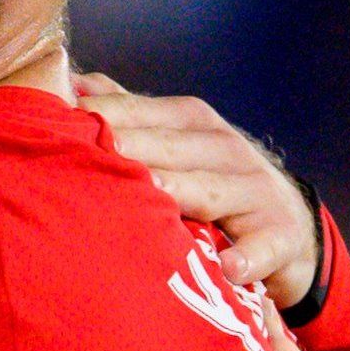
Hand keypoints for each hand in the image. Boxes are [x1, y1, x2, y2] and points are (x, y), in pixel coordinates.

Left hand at [73, 72, 317, 306]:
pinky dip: (247, 257)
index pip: (140, 113)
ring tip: (156, 193)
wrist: (289, 227)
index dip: (102, 115)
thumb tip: (71, 83)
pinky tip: (228, 267)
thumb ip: (126, 112)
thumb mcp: (175, 138)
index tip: (60, 120)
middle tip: (99, 153)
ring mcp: (256, 190)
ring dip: (185, 191)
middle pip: (171, 147)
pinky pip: (263, 247)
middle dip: (135, 148)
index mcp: (191, 121)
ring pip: (212, 190)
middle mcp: (224, 148)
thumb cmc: (211, 178)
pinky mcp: (280, 236)